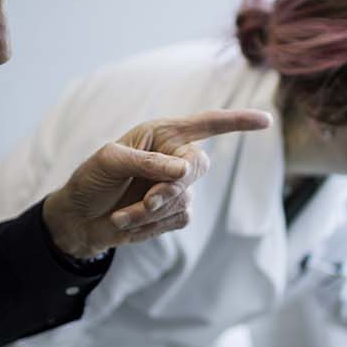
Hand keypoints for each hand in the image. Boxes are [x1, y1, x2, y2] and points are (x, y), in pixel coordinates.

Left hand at [43, 108, 271, 257]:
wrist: (80, 218)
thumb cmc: (91, 181)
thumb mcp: (110, 162)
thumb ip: (146, 162)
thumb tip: (184, 170)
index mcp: (162, 134)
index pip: (207, 124)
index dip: (237, 121)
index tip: (266, 121)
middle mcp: (174, 156)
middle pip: (197, 167)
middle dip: (170, 188)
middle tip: (145, 202)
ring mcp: (178, 187)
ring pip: (185, 198)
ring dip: (151, 211)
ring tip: (122, 215)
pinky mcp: (175, 212)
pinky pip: (180, 218)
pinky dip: (152, 224)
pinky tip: (130, 223)